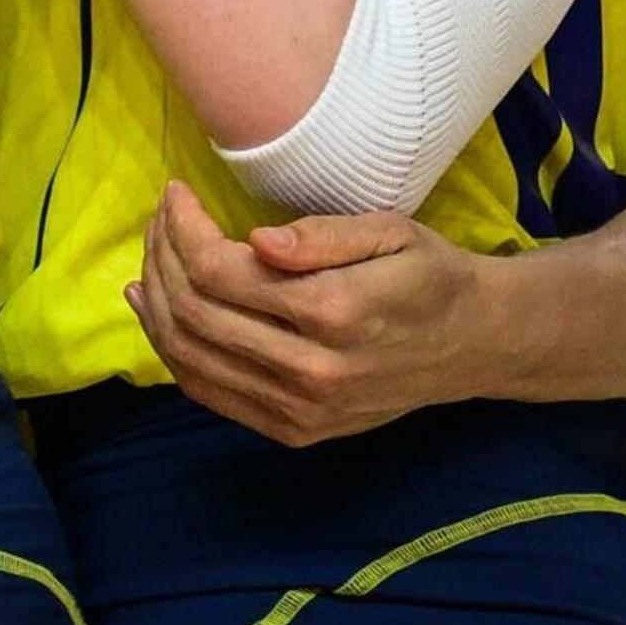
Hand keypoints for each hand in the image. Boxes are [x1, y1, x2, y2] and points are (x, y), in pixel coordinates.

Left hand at [126, 181, 487, 445]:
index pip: (218, 271)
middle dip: (161, 255)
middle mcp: (312, 370)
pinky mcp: (295, 431)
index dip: (182, 228)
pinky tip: (157, 311)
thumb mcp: (391, 232)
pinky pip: (209, 392)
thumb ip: (323, 236)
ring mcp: (301, 410)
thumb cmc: (429, 276)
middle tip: (161, 217)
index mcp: (335, 312)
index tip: (175, 193)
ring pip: (190, 356)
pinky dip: (171, 351)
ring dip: (157, 301)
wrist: (474, 346)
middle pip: (194, 311)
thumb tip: (257, 239)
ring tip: (150, 256)